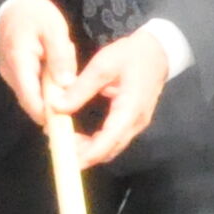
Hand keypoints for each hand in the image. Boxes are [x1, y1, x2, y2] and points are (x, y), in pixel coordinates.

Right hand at [0, 0, 80, 134]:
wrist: (12, 4)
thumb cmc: (34, 14)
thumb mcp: (54, 29)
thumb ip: (60, 57)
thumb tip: (66, 85)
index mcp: (19, 64)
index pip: (31, 100)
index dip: (48, 115)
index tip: (67, 122)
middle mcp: (11, 75)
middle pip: (33, 102)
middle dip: (55, 99)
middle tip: (70, 76)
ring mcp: (11, 76)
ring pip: (35, 94)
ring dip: (52, 88)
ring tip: (63, 60)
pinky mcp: (15, 74)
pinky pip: (33, 85)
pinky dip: (48, 81)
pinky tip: (56, 62)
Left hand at [58, 27, 177, 164]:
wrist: (156, 51)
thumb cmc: (131, 55)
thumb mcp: (102, 65)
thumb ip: (80, 88)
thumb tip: (57, 107)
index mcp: (130, 109)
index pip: (109, 140)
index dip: (89, 154)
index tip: (68, 161)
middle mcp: (136, 122)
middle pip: (109, 150)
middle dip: (85, 155)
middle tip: (59, 148)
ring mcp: (136, 124)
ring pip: (112, 148)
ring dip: (89, 150)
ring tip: (65, 142)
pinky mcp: (132, 123)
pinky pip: (114, 140)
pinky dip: (96, 144)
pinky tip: (79, 138)